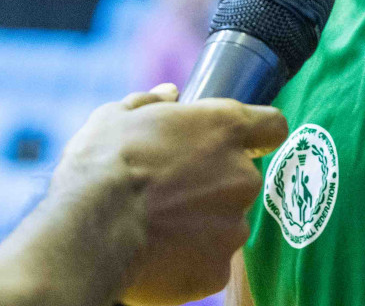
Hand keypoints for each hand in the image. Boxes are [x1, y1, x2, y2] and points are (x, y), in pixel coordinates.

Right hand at [49, 85, 286, 305]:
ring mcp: (233, 227)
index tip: (241, 142)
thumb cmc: (104, 164)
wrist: (91, 230)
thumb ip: (152, 102)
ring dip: (200, 225)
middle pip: (241, 180)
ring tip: (156, 226)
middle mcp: (241, 177)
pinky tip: (155, 255)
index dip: (259, 135)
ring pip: (225, 224)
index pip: (272, 126)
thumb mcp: (117, 116)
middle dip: (213, 185)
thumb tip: (170, 94)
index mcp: (224, 129)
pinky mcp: (218, 271)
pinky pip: (209, 263)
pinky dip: (188, 261)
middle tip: (169, 191)